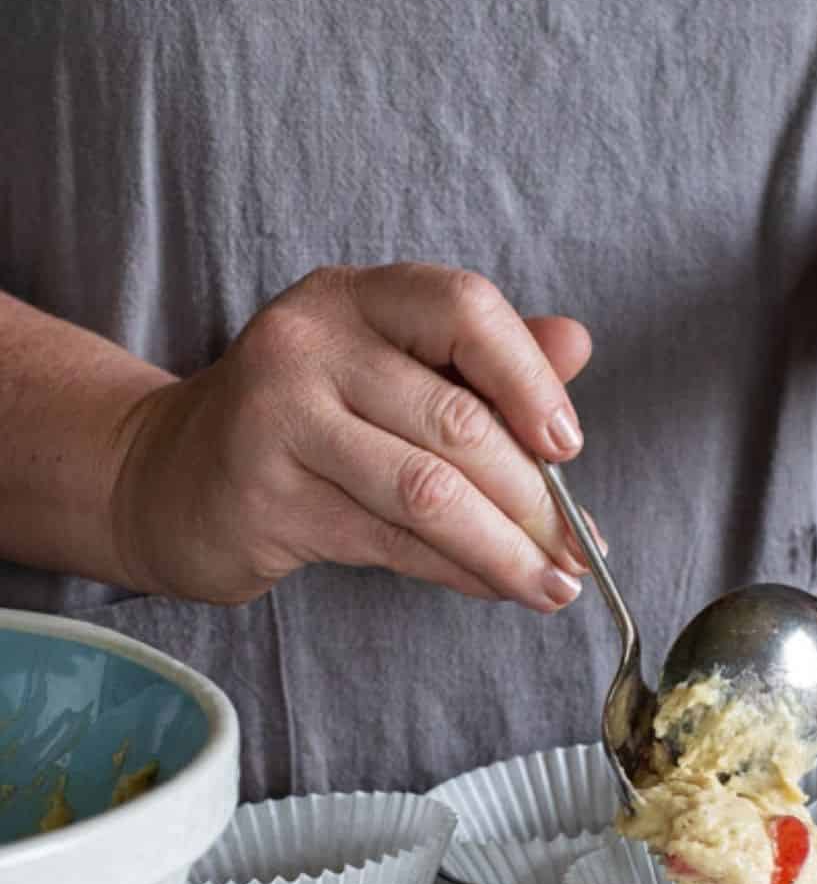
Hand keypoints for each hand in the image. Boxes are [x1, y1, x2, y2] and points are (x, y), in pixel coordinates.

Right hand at [110, 265, 595, 609]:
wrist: (168, 478)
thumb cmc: (303, 420)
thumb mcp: (387, 367)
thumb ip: (481, 356)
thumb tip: (577, 344)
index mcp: (353, 297)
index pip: (463, 307)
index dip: (529, 378)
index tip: (569, 446)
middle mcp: (308, 344)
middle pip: (455, 420)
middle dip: (535, 498)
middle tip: (580, 549)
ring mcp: (278, 420)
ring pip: (429, 492)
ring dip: (506, 549)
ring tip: (555, 584)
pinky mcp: (265, 500)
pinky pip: (390, 542)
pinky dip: (458, 570)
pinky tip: (496, 586)